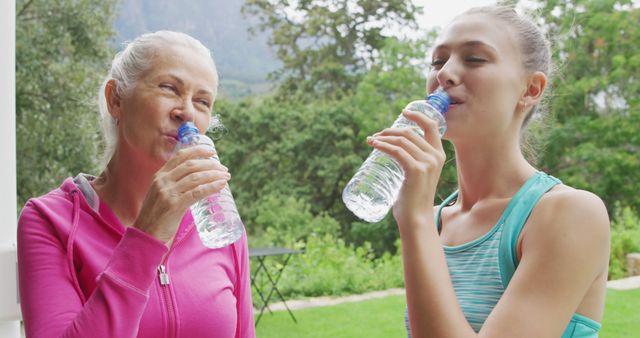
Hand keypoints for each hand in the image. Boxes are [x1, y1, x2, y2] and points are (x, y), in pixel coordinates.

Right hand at [133, 145, 230, 244]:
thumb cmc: (157, 215)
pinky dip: (211, 187)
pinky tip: (221, 185)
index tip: (211, 152)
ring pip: (196, 178)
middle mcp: (163, 181)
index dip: (197, 151)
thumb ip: (174, 184)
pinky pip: (197, 192)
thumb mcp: (161, 193)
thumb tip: (198, 178)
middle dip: (211, 165)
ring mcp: (168, 192)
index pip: (180, 156)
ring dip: (214, 175)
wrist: (146, 234)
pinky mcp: (174, 205)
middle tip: (224, 169)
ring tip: (226, 177)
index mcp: (160, 175)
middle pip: (191, 166)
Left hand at [367, 110, 445, 225]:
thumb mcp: (417, 175)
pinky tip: (373, 145)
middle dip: (390, 131)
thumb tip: (394, 152)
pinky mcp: (416, 170)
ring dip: (383, 137)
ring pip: (401, 140)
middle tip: (376, 135)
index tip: (403, 112)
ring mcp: (427, 163)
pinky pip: (396, 150)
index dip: (417, 116)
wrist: (416, 218)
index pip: (431, 127)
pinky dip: (382, 145)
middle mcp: (435, 157)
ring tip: (371, 140)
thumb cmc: (412, 199)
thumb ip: (412, 162)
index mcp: (438, 156)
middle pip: (410, 132)